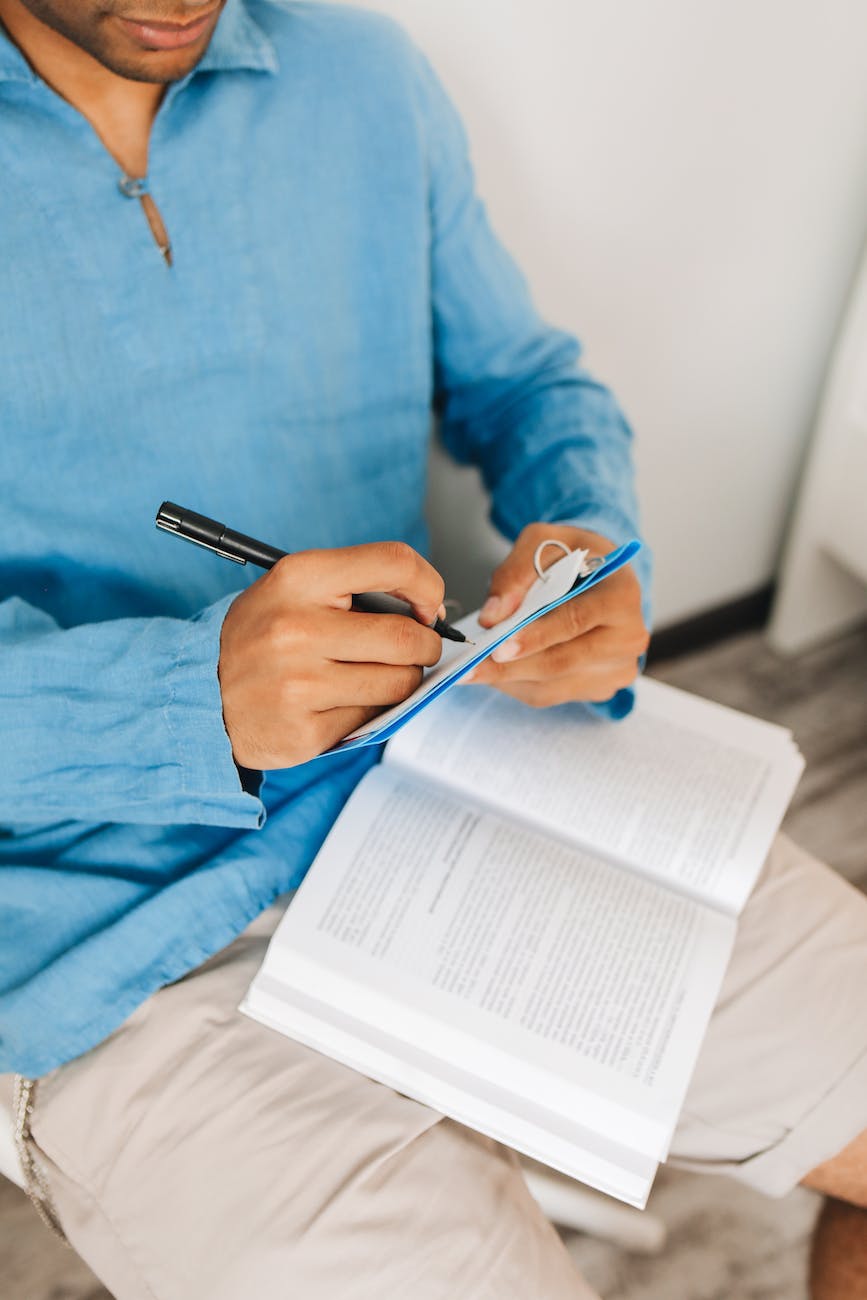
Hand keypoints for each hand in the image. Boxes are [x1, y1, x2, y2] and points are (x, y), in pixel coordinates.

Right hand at [218, 543, 444, 768]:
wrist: (200, 693)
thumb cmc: (260, 637)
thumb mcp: (292, 590)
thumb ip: (354, 588)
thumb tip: (426, 611)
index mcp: (299, 578)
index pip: (394, 563)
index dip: (427, 584)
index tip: (428, 605)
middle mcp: (297, 629)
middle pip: (405, 637)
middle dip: (425, 646)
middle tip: (418, 649)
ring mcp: (299, 685)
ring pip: (398, 683)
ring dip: (403, 682)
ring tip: (377, 675)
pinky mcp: (304, 731)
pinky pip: (371, 719)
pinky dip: (370, 711)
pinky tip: (343, 701)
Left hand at [468, 523, 648, 706]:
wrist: (598, 574)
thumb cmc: (570, 556)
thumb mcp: (543, 542)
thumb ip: (516, 573)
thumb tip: (492, 617)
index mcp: (622, 594)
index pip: (577, 620)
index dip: (537, 635)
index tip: (499, 647)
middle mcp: (629, 636)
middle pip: (563, 660)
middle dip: (513, 666)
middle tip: (471, 669)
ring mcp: (619, 667)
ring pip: (554, 684)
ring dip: (509, 680)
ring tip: (473, 671)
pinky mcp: (602, 687)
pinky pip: (553, 694)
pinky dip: (519, 685)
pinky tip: (497, 673)